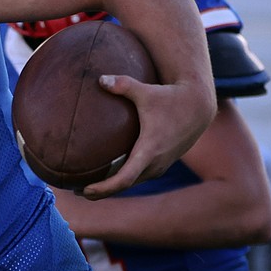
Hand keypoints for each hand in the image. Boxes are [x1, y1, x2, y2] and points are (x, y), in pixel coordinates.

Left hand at [81, 74, 212, 198]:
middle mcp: (155, 163)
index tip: (85, 191)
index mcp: (150, 150)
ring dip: (110, 187)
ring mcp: (159, 166)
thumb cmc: (171, 98)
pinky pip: (137, 177)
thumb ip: (123, 85)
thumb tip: (100, 79)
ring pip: (131, 182)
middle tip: (73, 191)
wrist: (198, 107)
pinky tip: (103, 177)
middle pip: (124, 186)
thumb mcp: (146, 91)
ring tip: (83, 188)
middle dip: (101, 191)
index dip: (104, 188)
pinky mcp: (160, 164)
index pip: (125, 178)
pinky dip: (120, 180)